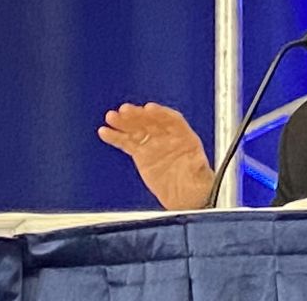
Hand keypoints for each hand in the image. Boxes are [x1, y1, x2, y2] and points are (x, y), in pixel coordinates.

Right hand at [98, 102, 213, 209]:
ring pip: (137, 129)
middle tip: (124, 110)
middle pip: (151, 121)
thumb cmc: (197, 184)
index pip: (172, 120)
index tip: (149, 108)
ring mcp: (154, 144)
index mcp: (185, 137)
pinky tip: (105, 132)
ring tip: (111, 117)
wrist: (186, 199)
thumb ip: (197, 167)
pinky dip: (116, 137)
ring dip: (124, 122)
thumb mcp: (201, 175)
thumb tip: (196, 162)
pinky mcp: (142, 154)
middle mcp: (168, 137)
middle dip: (138, 115)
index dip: (160, 113)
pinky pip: (127, 142)